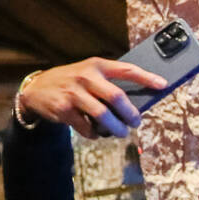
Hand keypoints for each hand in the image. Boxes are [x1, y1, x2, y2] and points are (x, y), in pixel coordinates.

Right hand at [17, 58, 166, 138]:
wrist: (36, 89)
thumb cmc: (72, 83)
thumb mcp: (88, 74)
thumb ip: (108, 84)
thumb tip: (136, 105)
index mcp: (96, 65)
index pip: (126, 69)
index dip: (146, 77)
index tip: (163, 84)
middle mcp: (85, 77)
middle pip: (117, 97)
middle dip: (131, 114)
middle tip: (136, 122)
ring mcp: (73, 93)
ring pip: (103, 116)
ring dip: (116, 128)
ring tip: (121, 133)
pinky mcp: (64, 110)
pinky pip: (87, 127)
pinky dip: (95, 134)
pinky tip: (96, 133)